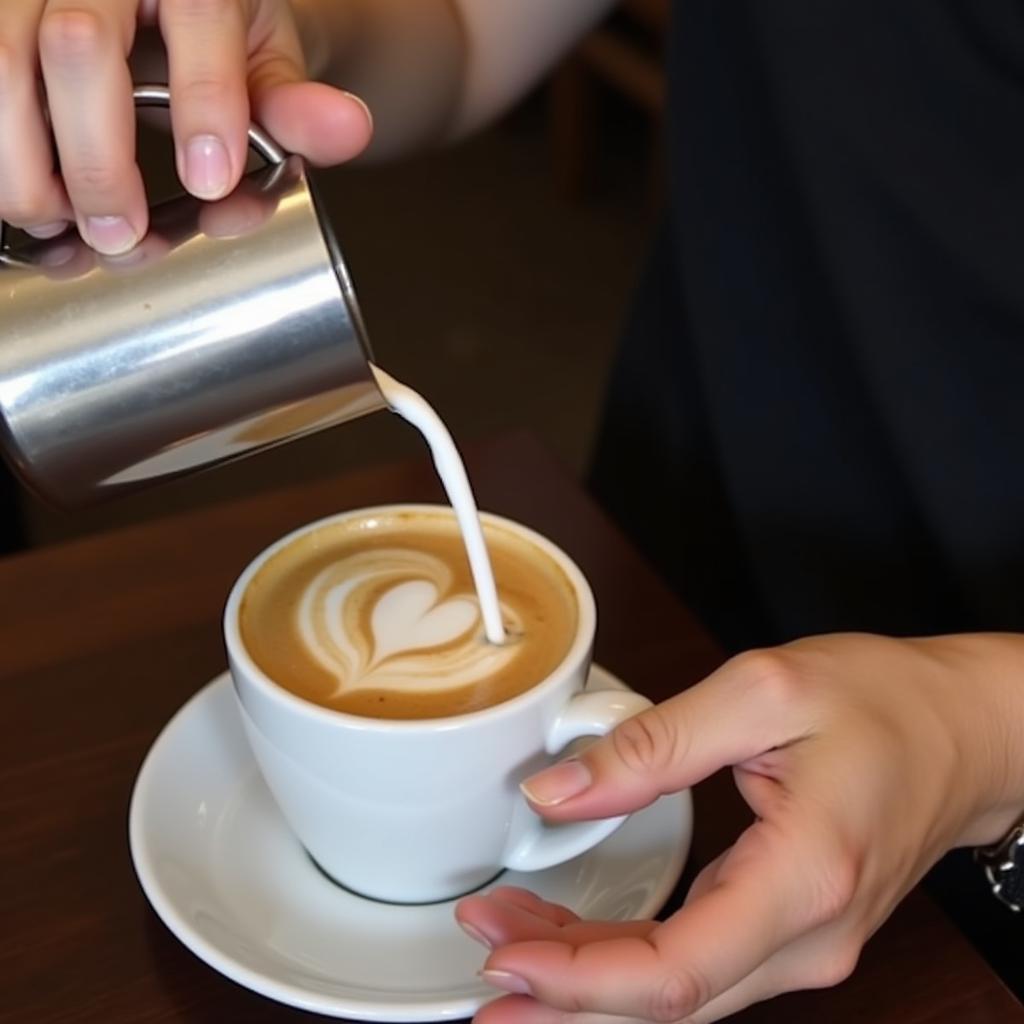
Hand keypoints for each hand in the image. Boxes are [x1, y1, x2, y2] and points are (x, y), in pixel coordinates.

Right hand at [0, 0, 371, 253]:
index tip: (211, 184)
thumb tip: (347, 128)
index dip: (205, 103)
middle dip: (97, 161)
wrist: (170, 5)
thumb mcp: (267, 61)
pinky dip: (2, 160)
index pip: (198, 16)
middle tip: (122, 238)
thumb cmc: (217, 33)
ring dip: (23, 166)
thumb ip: (296, 105)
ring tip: (66, 229)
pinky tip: (36, 212)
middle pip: (77, 45)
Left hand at [457, 633, 1023, 1022]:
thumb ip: (655, 743)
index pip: (676, 972)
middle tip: (481, 942)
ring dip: (586, 975)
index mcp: (804, 877)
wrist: (962, 730)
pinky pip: (695, 966)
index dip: (580, 979)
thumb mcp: (761, 691)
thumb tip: (558, 792)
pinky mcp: (789, 932)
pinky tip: (574, 934)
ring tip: (508, 933)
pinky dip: (625, 960)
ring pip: (676, 994)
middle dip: (562, 984)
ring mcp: (804, 945)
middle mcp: (809, 937)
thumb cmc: (881, 702)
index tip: (504, 952)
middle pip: (665, 1002)